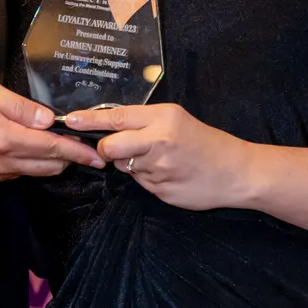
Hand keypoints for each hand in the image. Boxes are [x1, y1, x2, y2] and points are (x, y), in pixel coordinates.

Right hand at [0, 74, 102, 183]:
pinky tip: (34, 152)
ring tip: (67, 151)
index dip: (78, 152)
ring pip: (34, 172)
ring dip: (53, 164)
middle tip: (89, 150)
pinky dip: (32, 165)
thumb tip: (48, 120)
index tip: (98, 156)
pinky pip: (17, 174)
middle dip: (71, 159)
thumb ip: (19, 106)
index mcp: (3, 138)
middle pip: (48, 165)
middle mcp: (1, 161)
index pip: (51, 148)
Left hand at [64, 102, 252, 210]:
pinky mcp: (161, 190)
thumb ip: (144, 123)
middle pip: (110, 146)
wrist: (237, 172)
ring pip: (124, 166)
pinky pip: (140, 183)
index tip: (70, 120)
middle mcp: (158, 141)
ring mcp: (159, 168)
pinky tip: (169, 174)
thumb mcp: (177, 120)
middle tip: (119, 149)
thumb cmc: (206, 143)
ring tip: (161, 161)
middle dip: (107, 149)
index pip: (116, 117)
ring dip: (133, 164)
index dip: (89, 120)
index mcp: (163, 118)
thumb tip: (109, 128)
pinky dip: (148, 179)